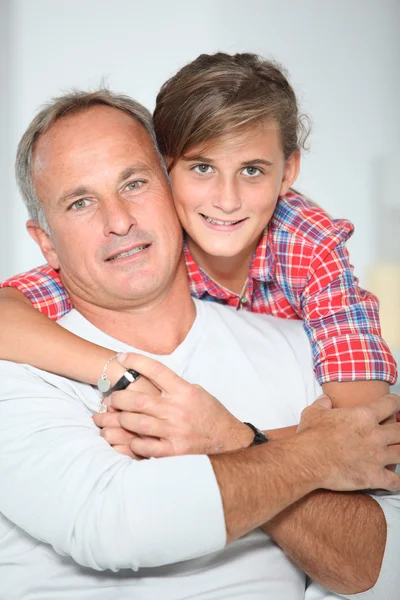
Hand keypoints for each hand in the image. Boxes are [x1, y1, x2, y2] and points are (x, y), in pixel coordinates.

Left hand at [94, 353, 252, 457]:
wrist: (229, 440)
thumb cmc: (211, 413)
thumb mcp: (197, 391)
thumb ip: (175, 386)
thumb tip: (151, 376)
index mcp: (184, 391)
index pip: (156, 370)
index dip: (136, 361)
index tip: (121, 357)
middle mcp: (178, 409)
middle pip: (139, 399)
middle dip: (118, 397)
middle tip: (110, 398)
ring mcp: (175, 431)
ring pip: (137, 423)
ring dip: (119, 419)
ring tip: (110, 418)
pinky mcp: (174, 451)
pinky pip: (145, 447)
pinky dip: (133, 443)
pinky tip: (128, 439)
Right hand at [297, 394, 399, 492]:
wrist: (307, 461)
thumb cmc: (311, 436)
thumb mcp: (314, 411)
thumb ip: (323, 403)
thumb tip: (326, 399)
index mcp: (364, 416)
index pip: (391, 404)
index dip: (396, 403)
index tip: (397, 404)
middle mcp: (376, 435)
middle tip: (399, 430)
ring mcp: (377, 457)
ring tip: (397, 451)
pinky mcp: (374, 477)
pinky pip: (395, 482)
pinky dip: (397, 482)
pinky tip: (395, 480)